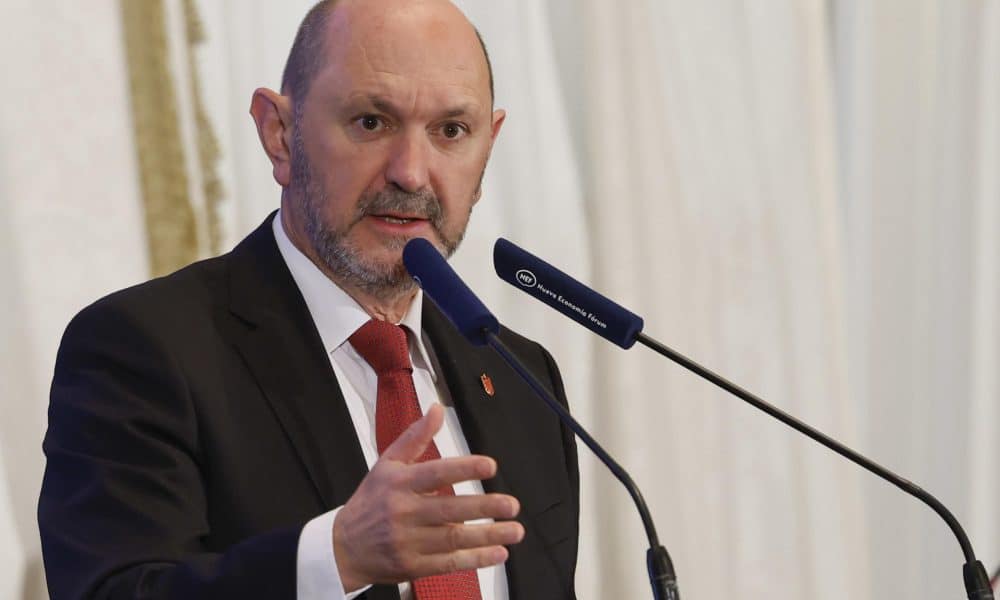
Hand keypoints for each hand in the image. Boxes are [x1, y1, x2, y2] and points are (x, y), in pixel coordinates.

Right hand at [332, 404, 523, 591]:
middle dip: (484, 507)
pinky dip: (476, 559)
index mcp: (399, 483)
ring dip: (488, 536)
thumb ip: (415, 437)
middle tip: (512, 504)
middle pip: (449, 509)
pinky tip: (498, 553)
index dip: (464, 468)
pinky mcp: (413, 566)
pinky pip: (449, 563)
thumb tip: (437, 409)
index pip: (435, 473)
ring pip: (453, 539)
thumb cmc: (370, 501)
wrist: (343, 548)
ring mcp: (408, 541)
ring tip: (515, 530)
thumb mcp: (387, 464)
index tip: (490, 465)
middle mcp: (403, 512)